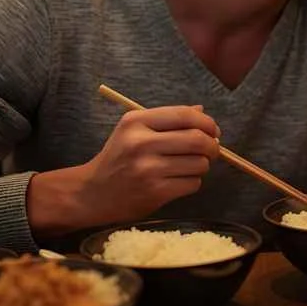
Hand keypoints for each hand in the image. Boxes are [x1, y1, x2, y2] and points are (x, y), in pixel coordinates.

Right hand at [28, 105, 220, 238]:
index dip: (207, 123)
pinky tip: (178, 181)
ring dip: (202, 166)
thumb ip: (167, 119)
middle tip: (212, 150)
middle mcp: (141, 143)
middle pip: (197, 139)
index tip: (214, 131)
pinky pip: (193, 184)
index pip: (184, 115)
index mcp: (136, 122)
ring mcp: (148, 169)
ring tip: (189, 167)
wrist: (92, 193)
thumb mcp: (134, 131)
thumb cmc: (118, 158)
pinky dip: (193, 182)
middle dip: (212, 146)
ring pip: (199, 163)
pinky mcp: (155, 192)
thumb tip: (202, 112)